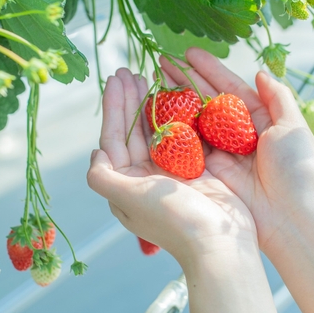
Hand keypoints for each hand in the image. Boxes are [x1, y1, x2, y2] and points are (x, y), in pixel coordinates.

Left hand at [86, 68, 257, 267]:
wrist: (218, 243)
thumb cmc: (172, 221)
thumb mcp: (128, 199)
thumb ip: (103, 178)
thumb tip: (95, 154)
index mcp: (127, 184)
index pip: (114, 138)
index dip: (113, 108)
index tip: (114, 80)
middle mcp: (145, 177)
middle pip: (133, 130)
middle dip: (130, 100)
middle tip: (128, 70)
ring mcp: (172, 172)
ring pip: (157, 129)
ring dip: (151, 103)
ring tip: (147, 75)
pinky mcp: (197, 168)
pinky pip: (183, 135)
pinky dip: (178, 115)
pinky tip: (176, 95)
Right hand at [160, 48, 313, 253]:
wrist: (288, 218)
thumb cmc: (296, 171)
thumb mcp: (294, 128)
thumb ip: (278, 98)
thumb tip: (261, 73)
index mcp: (258, 120)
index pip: (228, 87)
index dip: (209, 69)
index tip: (188, 52)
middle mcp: (235, 134)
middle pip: (205, 100)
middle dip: (184, 80)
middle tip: (161, 61)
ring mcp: (219, 152)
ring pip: (192, 119)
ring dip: (174, 100)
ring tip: (154, 79)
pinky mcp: (207, 171)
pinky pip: (186, 146)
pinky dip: (171, 129)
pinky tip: (156, 111)